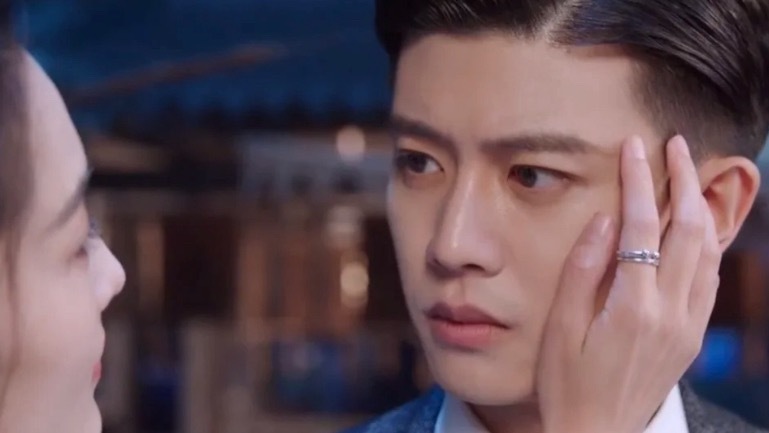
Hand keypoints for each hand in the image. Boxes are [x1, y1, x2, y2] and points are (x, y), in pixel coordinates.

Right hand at [536, 135, 720, 432]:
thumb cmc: (567, 383)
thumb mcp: (560, 328)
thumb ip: (582, 270)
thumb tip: (603, 219)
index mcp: (633, 307)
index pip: (643, 226)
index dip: (639, 180)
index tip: (634, 147)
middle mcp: (670, 313)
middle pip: (689, 230)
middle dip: (684, 180)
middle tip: (675, 145)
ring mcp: (688, 326)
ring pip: (708, 251)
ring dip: (701, 207)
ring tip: (689, 175)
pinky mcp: (692, 337)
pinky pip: (708, 278)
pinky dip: (705, 243)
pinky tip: (694, 228)